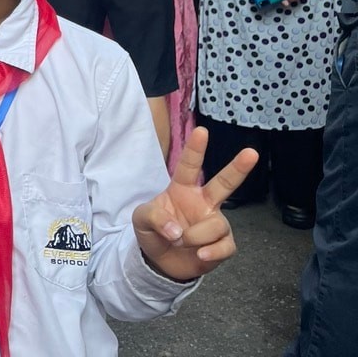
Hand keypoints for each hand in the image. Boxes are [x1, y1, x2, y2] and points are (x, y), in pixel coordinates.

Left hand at [132, 128, 257, 281]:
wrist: (161, 261)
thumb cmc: (153, 232)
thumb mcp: (141, 220)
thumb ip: (154, 218)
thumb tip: (177, 230)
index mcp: (182, 189)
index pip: (189, 166)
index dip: (195, 150)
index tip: (202, 131)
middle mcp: (203, 202)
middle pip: (225, 183)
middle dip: (239, 168)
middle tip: (252, 152)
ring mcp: (215, 222)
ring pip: (217, 224)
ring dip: (196, 236)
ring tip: (182, 242)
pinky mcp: (223, 244)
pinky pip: (225, 246)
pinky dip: (211, 252)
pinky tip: (200, 255)